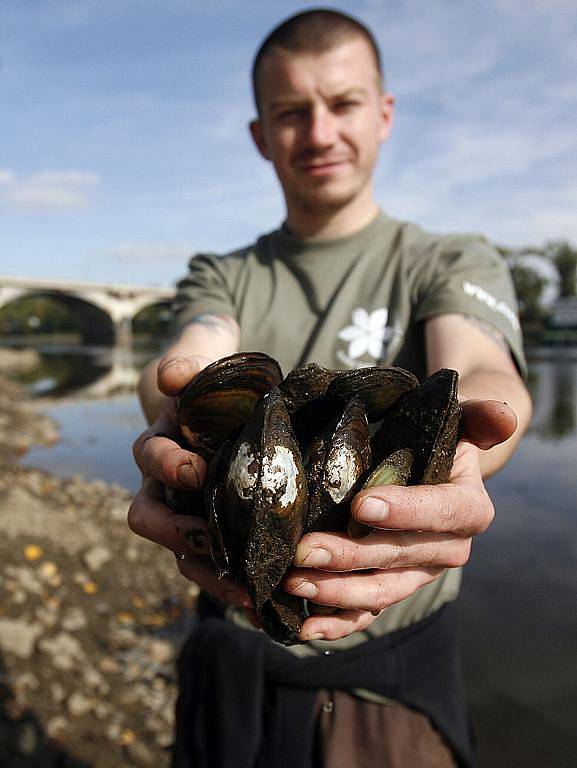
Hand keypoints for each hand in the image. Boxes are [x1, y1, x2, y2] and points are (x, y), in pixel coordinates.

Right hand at [128, 352, 252, 611]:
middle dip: (178, 533)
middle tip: (213, 542)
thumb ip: (187, 367)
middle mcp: (165, 486)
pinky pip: (217, 566)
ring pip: (184, 554)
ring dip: (211, 575)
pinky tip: (270, 599)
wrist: (226, 408)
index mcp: (161, 445)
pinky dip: (238, 584)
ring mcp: (188, 514)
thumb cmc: (215, 389)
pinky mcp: (218, 535)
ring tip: (250, 592)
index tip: (197, 471)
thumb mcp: (202, 371)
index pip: (151, 458)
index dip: (169, 466)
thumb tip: (173, 375)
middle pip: (150, 519)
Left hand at [283, 399, 517, 641]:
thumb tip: (502, 417)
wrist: (434, 470)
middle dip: (350, 556)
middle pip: (399, 557)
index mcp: (469, 510)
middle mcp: (448, 550)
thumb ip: (481, 418)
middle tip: (306, 549)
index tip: (361, 505)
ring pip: (380, 592)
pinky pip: (367, 613)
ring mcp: (419, 575)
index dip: (405, 512)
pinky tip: (306, 627)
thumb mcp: (463, 421)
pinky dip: (338, 623)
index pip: (442, 512)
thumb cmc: (441, 439)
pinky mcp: (393, 588)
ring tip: (295, 582)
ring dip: (336, 592)